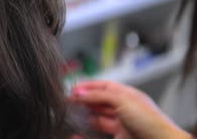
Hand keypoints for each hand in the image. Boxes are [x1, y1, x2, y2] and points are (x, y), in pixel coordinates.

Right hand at [70, 80, 191, 138]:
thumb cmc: (150, 122)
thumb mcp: (122, 100)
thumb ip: (99, 96)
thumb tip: (80, 93)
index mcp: (128, 95)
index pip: (104, 86)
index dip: (88, 86)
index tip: (73, 89)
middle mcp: (125, 108)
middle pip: (99, 101)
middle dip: (84, 100)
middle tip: (68, 101)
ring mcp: (122, 124)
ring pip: (98, 117)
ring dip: (84, 115)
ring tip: (71, 113)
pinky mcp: (119, 137)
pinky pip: (99, 132)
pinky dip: (87, 130)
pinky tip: (77, 132)